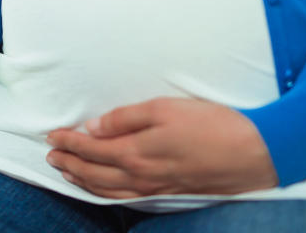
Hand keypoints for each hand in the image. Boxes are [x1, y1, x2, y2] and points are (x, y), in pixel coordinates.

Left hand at [46, 97, 278, 197]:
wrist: (254, 153)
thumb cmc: (211, 124)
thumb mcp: (165, 108)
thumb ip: (126, 118)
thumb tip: (94, 127)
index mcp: (136, 152)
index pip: (90, 148)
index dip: (68, 142)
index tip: (52, 134)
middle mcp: (141, 175)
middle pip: (93, 173)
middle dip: (68, 163)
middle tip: (50, 154)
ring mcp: (155, 188)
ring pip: (107, 190)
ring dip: (83, 181)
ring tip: (67, 172)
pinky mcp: (168, 193)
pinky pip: (125, 197)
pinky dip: (105, 194)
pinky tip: (103, 189)